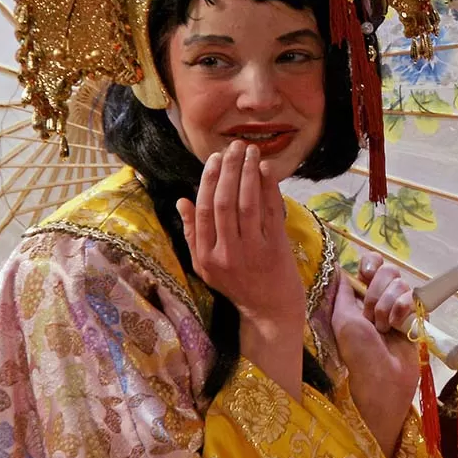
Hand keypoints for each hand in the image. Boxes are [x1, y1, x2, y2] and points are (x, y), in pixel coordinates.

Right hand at [177, 140, 304, 397]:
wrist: (270, 310)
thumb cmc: (237, 284)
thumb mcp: (206, 266)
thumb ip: (192, 235)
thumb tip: (181, 201)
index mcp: (205, 256)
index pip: (203, 210)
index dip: (207, 181)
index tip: (213, 159)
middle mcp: (226, 254)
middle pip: (223, 203)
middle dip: (228, 170)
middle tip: (232, 147)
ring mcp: (252, 251)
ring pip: (247, 203)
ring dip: (248, 173)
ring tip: (250, 151)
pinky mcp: (275, 249)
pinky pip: (270, 211)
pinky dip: (268, 187)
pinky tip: (266, 169)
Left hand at [331, 255, 418, 457]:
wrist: (383, 378)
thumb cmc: (358, 352)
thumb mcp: (343, 320)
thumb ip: (344, 291)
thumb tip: (338, 267)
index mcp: (360, 298)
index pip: (371, 265)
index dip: (371, 264)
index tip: (367, 273)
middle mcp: (380, 300)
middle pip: (388, 271)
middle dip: (378, 292)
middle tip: (372, 318)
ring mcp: (399, 308)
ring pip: (401, 283)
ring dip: (388, 305)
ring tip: (384, 328)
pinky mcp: (417, 317)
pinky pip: (414, 297)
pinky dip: (404, 308)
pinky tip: (399, 326)